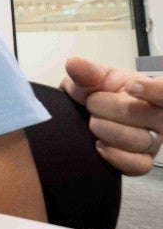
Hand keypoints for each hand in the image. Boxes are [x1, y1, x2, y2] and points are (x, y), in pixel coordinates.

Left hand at [62, 56, 162, 175]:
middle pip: (145, 116)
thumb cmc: (102, 95)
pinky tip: (99, 144)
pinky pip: (136, 165)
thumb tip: (74, 63)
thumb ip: (86, 73)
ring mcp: (153, 140)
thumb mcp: (94, 79)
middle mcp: (159, 118)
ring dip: (107, 130)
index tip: (131, 86)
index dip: (153, 89)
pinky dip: (114, 155)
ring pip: (139, 140)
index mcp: (153, 92)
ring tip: (93, 122)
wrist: (90, 115)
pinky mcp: (142, 161)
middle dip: (107, 108)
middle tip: (92, 104)